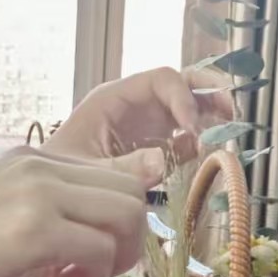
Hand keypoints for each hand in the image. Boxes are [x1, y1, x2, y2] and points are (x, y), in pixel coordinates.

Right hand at [0, 149, 147, 276]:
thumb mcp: (6, 217)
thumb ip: (54, 213)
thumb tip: (107, 230)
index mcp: (32, 157)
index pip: (114, 172)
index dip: (116, 218)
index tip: (92, 249)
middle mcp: (40, 164)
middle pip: (131, 191)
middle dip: (127, 239)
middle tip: (93, 270)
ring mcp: (39, 192)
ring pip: (127, 215)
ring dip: (114, 257)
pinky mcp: (36, 228)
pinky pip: (101, 248)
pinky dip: (92, 276)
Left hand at [45, 67, 234, 165]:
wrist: (47, 197)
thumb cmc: (55, 175)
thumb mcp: (84, 170)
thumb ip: (122, 166)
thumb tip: (163, 158)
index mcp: (114, 98)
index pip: (162, 79)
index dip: (184, 97)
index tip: (193, 128)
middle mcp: (134, 106)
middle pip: (180, 83)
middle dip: (208, 91)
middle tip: (230, 113)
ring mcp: (145, 125)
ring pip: (186, 106)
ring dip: (209, 112)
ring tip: (228, 127)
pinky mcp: (151, 147)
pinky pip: (181, 136)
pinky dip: (196, 140)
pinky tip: (199, 153)